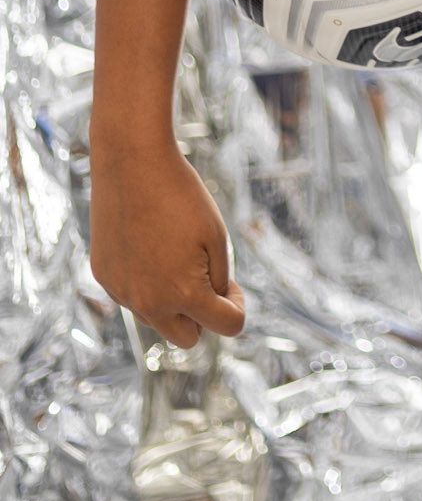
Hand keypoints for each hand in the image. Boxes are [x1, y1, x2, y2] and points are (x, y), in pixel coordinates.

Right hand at [89, 136, 245, 349]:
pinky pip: (132, 295)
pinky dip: (145, 282)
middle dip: (201, 315)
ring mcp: (122, 293)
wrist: (132, 163)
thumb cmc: (182, 196)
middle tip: (205, 277)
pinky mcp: (104, 277)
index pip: (227, 326)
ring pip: (156, 318)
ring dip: (171, 301)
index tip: (233, 282)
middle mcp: (148, 303)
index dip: (237, 306)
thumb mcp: (216, 236)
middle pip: (187, 338)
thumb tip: (214, 306)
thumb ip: (220, 280)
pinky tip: (148, 245)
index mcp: (184, 294)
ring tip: (175, 256)